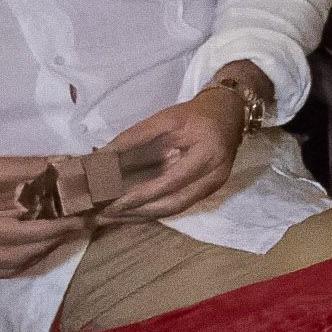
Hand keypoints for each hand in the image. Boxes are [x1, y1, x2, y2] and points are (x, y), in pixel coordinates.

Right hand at [0, 156, 87, 276]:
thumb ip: (13, 169)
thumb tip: (53, 165)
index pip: (20, 233)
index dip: (54, 228)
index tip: (80, 218)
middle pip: (17, 255)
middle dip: (51, 242)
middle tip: (77, 227)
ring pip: (7, 268)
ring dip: (36, 255)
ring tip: (59, 237)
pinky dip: (16, 263)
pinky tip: (31, 249)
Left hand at [97, 78, 255, 220]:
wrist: (229, 113)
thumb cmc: (197, 114)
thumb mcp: (166, 118)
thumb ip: (136, 137)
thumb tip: (102, 157)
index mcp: (206, 155)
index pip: (171, 183)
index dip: (142, 195)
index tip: (113, 203)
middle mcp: (213, 177)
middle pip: (173, 205)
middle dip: (137, 213)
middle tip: (105, 216)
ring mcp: (212, 187)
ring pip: (174, 210)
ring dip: (142, 216)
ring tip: (111, 218)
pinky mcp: (206, 191)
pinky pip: (177, 206)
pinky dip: (152, 211)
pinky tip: (131, 212)